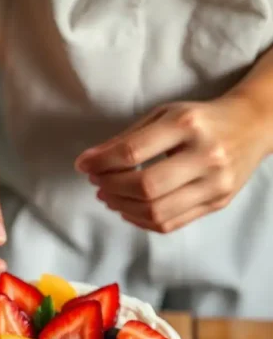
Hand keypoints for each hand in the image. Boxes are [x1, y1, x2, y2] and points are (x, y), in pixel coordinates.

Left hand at [76, 95, 269, 232]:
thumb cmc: (202, 119)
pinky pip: (171, 224)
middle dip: (112, 188)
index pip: (133, 152)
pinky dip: (142, 221)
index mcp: (187, 125)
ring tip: (109, 197)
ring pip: (157, 212)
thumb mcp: (166, 114)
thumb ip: (128, 138)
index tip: (84, 166)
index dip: (102, 163)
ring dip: (123, 208)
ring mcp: (214, 184)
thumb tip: (89, 162)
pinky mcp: (217, 203)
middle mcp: (205, 156)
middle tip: (98, 184)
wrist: (253, 125)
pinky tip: (129, 210)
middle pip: (145, 187)